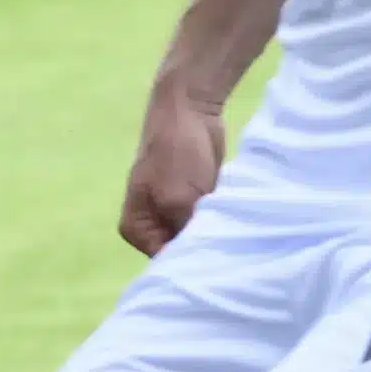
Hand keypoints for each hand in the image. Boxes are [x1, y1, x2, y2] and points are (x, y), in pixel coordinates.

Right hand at [121, 83, 226, 255]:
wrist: (191, 107)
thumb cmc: (177, 153)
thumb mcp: (179, 200)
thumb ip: (186, 234)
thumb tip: (206, 264)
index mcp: (136, 229)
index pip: (165, 263)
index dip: (190, 263)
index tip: (215, 259)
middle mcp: (151, 225)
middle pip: (182, 252)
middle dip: (203, 249)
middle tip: (227, 247)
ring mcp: (173, 212)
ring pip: (198, 236)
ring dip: (214, 233)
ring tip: (231, 230)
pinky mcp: (195, 200)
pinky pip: (209, 221)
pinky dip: (221, 220)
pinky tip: (234, 218)